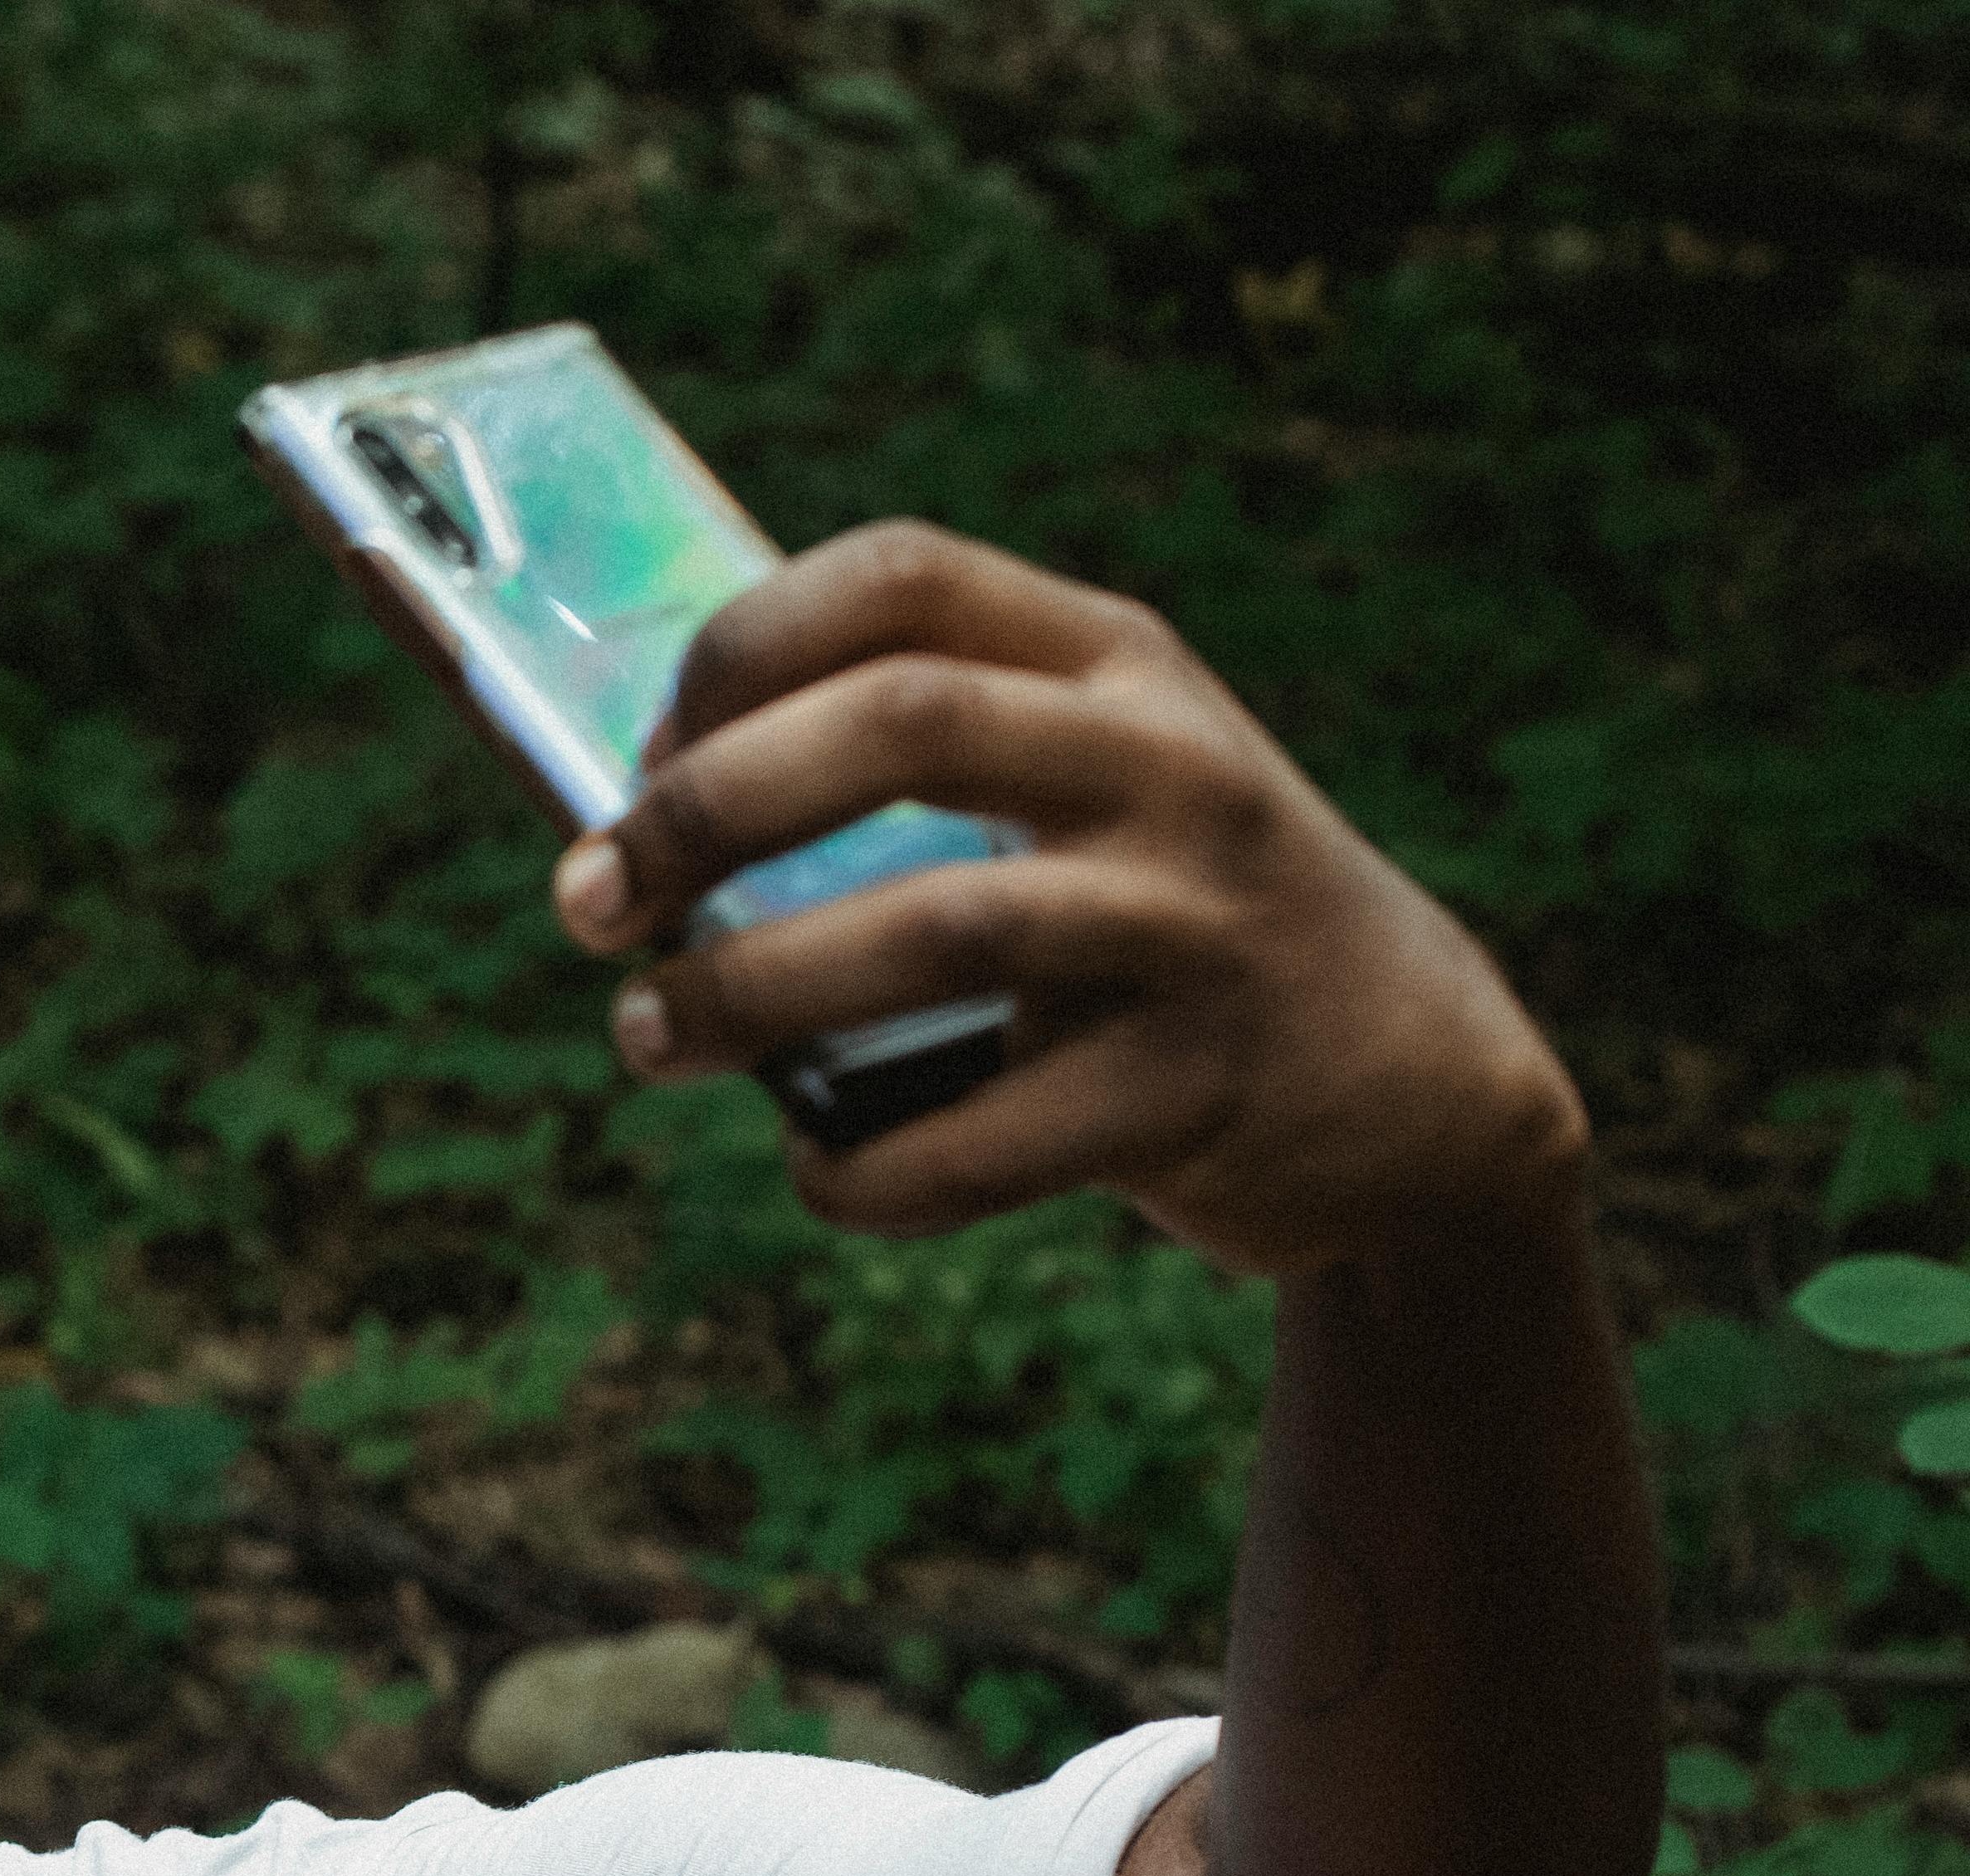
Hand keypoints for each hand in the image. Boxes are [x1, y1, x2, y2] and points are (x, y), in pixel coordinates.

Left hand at [552, 520, 1585, 1277]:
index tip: (642, 755)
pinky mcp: (1199, 1089)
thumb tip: (631, 824)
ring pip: (929, 928)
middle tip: (589, 902)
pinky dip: (860, 1168)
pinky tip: (816, 1166)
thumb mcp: (1089, 792)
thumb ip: (916, 773)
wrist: (1417, 1084)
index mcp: (1114, 661)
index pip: (899, 576)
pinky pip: (982, 1139)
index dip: (735, 649)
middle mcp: (1166, 765)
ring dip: (743, 993)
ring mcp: (1194, 923)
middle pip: (897, 724)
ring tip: (648, 1034)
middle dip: (701, 814)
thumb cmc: (1164, 929)